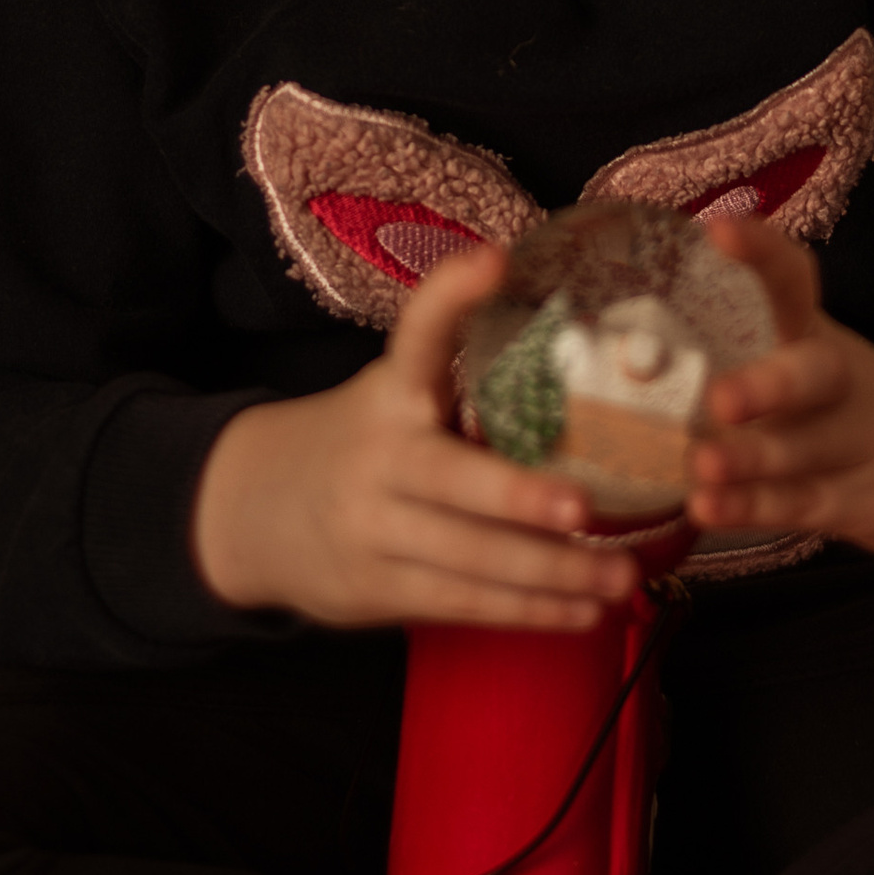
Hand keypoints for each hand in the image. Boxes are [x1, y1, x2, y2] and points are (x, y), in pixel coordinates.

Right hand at [191, 246, 640, 632]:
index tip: (494, 261)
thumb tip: (601, 392)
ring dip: (552, 573)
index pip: (417, 335)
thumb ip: (466, 396)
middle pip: (450, 478)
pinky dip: (528, 611)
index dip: (451, 296)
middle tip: (583, 506)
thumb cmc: (364, 447)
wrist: (252, 512)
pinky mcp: (375, 587)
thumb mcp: (394, 401)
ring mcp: (373, 526)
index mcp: (392, 392)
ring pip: (468, 556)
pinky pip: (461, 603)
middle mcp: (380, 454)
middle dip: (517, 496)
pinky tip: (582, 613)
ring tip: (620, 578)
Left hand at [690, 216, 873, 563]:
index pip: (793, 283)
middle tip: (721, 398)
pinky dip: (757, 508)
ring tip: (704, 466)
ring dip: (753, 459)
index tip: (720, 232)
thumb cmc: (843, 404)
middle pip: (814, 373)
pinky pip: (804, 504)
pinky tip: (709, 509)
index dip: (762, 255)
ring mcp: (854, 443)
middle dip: (769, 385)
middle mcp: (836, 382)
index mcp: (814, 335)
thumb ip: (730, 350)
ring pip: (804, 448)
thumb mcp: (804, 361)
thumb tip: (611, 346)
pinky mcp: (860, 501)